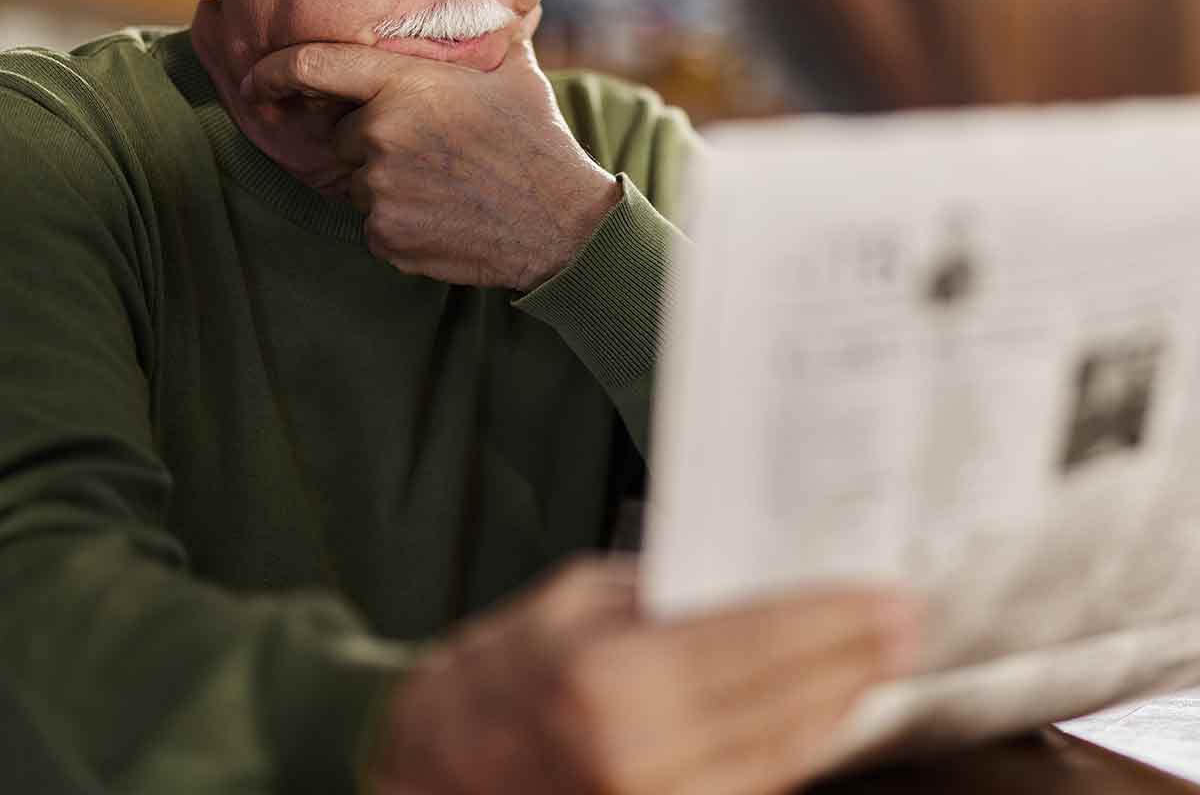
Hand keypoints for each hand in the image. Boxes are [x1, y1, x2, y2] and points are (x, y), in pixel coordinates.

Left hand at [242, 34, 620, 289]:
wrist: (562, 225)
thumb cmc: (538, 142)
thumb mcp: (514, 70)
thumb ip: (476, 32)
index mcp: (407, 85)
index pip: (312, 66)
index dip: (272, 73)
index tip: (254, 83)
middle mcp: (382, 134)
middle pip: (343, 136)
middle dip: (373, 142)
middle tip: (434, 152)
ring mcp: (381, 190)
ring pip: (359, 183)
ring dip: (390, 184)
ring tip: (449, 186)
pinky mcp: (385, 237)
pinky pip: (373, 225)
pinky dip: (401, 222)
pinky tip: (447, 216)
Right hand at [368, 557, 920, 794]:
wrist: (424, 776)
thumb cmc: (487, 680)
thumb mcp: (563, 605)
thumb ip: (653, 594)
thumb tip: (737, 581)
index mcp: (607, 684)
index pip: (753, 645)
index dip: (830, 620)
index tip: (886, 598)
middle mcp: (639, 763)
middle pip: (784, 709)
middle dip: (854, 663)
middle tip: (904, 624)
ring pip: (780, 762)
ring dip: (838, 710)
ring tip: (876, 665)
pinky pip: (752, 792)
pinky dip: (796, 752)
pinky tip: (822, 716)